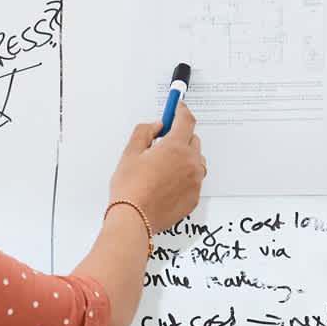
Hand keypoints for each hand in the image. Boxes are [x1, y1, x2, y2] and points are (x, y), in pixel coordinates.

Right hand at [107, 105, 206, 232]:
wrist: (133, 219)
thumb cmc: (130, 189)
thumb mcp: (130, 153)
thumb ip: (145, 132)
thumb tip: (157, 126)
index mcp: (175, 148)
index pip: (186, 120)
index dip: (180, 109)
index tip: (177, 106)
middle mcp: (190, 163)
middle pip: (193, 139)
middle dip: (180, 137)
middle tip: (161, 144)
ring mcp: (195, 181)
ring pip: (196, 160)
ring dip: (185, 157)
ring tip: (164, 167)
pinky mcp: (194, 197)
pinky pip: (194, 180)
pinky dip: (184, 177)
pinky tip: (166, 183)